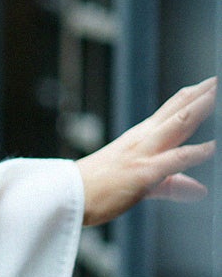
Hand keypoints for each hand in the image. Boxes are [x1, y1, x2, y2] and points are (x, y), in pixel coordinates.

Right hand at [77, 78, 216, 226]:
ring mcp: (143, 153)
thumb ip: (174, 185)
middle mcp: (143, 139)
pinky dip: (196, 152)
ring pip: (177, 124)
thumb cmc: (98, 188)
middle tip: (217, 79)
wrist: (68, 197)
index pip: (170, 109)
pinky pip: (175, 159)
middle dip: (200, 94)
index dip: (191, 95)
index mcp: (140, 137)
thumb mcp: (142, 183)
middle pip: (177, 110)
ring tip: (216, 94)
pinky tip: (212, 146)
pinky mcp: (144, 173)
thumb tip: (199, 190)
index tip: (209, 83)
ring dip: (199, 109)